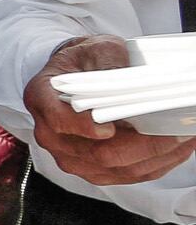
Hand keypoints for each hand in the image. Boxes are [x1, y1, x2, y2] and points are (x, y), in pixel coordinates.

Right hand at [24, 36, 195, 184]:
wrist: (74, 78)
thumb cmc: (83, 62)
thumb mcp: (93, 48)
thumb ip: (109, 61)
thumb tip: (127, 78)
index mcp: (42, 99)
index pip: (58, 120)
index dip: (83, 127)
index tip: (109, 127)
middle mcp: (51, 134)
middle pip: (98, 153)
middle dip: (143, 146)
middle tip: (175, 131)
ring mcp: (71, 156)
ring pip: (118, 170)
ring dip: (157, 158)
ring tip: (184, 138)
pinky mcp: (92, 170)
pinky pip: (129, 176)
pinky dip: (157, 165)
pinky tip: (176, 149)